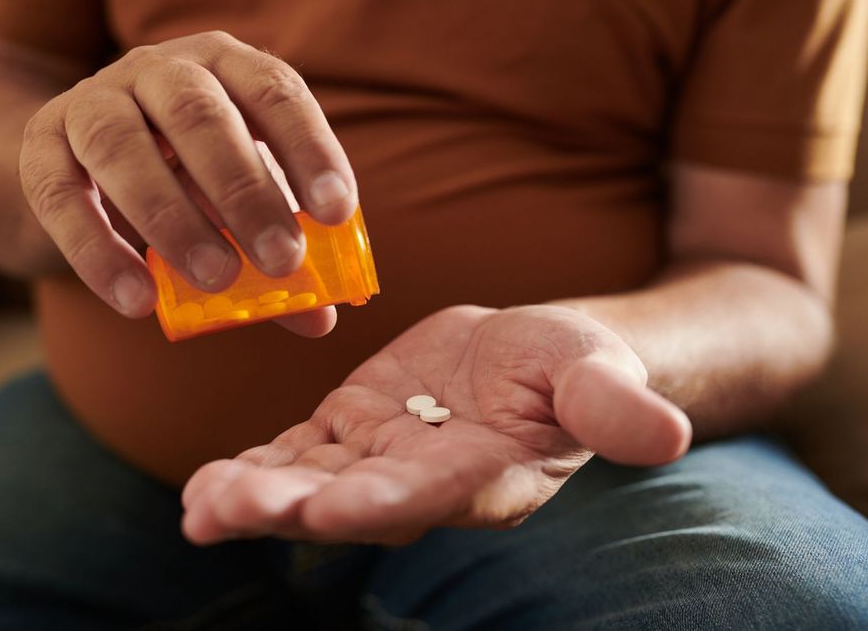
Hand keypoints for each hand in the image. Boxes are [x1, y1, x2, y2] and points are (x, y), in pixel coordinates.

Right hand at [17, 31, 355, 335]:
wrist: (73, 168)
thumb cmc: (179, 180)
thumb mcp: (232, 206)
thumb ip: (273, 250)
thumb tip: (321, 319)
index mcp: (223, 66)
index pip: (274, 91)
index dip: (309, 148)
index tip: (337, 213)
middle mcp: (156, 69)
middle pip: (198, 113)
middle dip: (245, 190)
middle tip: (283, 260)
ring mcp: (91, 101)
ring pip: (121, 145)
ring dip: (173, 217)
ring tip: (218, 281)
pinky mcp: (39, 146)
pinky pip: (59, 195)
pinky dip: (98, 251)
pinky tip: (137, 301)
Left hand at [181, 305, 692, 544]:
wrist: (532, 356)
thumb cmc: (576, 365)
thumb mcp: (597, 370)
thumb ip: (616, 405)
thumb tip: (669, 435)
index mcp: (482, 475)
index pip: (426, 496)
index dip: (376, 504)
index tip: (324, 508)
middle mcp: (421, 482)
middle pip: (347, 502)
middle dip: (286, 508)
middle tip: (225, 511)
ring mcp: (378, 458)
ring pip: (308, 483)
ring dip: (254, 496)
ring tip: (197, 508)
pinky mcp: (349, 429)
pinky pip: (296, 454)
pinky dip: (254, 467)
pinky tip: (203, 485)